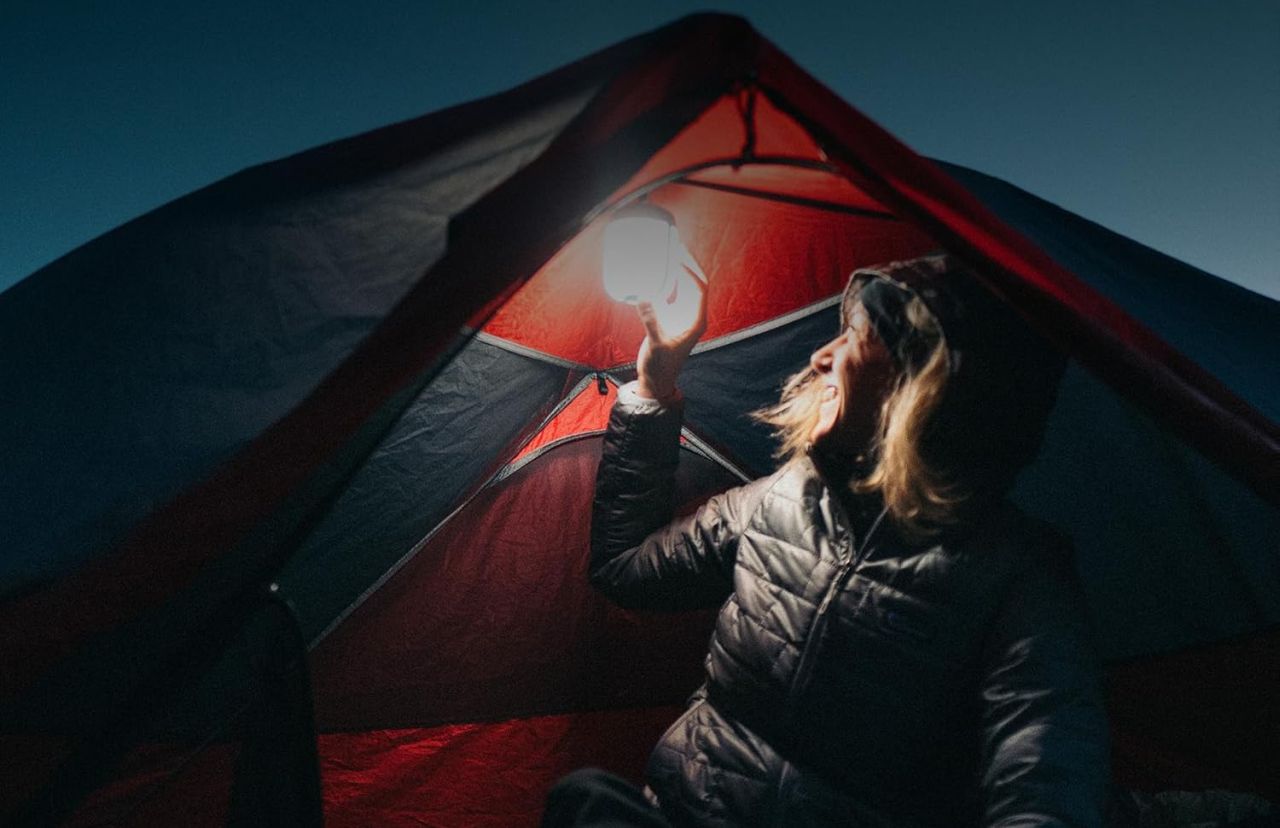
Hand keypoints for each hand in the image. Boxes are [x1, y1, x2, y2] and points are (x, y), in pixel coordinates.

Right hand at [635, 242, 707, 401]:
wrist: (656, 382)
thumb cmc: (661, 367)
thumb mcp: (657, 345)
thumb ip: (651, 322)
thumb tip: (643, 298)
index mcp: (696, 321)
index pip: (700, 288)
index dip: (691, 271)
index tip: (677, 258)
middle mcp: (692, 314)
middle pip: (694, 281)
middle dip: (686, 262)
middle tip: (674, 242)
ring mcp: (681, 315)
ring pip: (683, 284)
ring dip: (677, 267)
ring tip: (667, 247)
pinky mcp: (670, 316)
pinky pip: (671, 292)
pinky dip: (665, 279)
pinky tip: (656, 268)